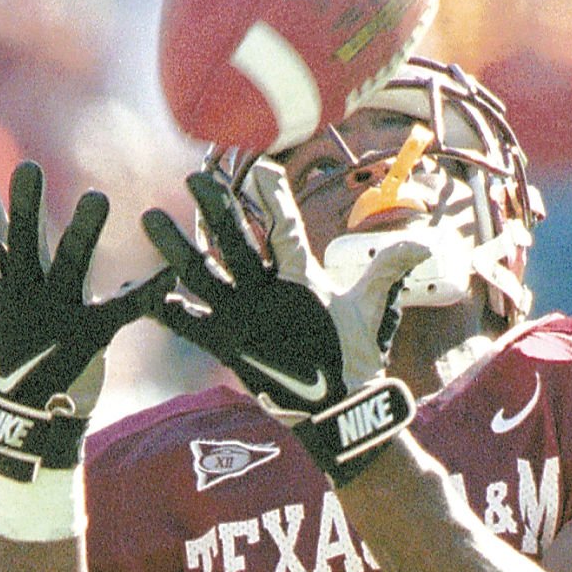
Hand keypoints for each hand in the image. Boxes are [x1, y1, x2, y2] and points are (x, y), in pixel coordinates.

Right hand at [0, 162, 174, 478]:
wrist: (31, 414)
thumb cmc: (15, 358)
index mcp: (6, 285)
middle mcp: (31, 292)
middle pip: (26, 241)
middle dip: (27, 206)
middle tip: (30, 169)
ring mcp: (60, 311)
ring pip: (72, 262)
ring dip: (83, 230)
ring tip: (97, 198)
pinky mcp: (92, 333)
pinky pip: (124, 308)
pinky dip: (147, 292)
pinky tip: (170, 273)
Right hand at [142, 162, 428, 483]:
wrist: (342, 406)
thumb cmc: (358, 357)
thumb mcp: (374, 311)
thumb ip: (390, 274)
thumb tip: (426, 245)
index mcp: (299, 270)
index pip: (281, 223)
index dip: (268, 194)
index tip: (256, 164)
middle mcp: (266, 284)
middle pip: (236, 236)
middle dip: (216, 206)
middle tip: (197, 175)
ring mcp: (243, 311)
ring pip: (205, 270)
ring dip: (179, 247)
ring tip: (152, 220)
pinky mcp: (228, 342)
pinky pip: (191, 321)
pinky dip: (168, 308)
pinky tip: (145, 293)